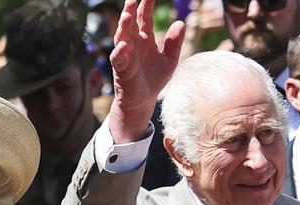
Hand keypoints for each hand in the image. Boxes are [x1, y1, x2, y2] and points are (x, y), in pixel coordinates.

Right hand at [108, 0, 184, 142]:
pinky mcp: (122, 70)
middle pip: (131, 23)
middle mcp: (133, 44)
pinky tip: (124, 45)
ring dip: (123, 27)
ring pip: (122, 38)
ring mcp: (126, 56)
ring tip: (127, 15)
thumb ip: (174, 42)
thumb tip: (181, 23)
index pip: (144, 17)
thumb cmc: (154, 78)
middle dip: (131, 10)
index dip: (146, 5)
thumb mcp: (169, 59)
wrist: (144, 100)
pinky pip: (118, 59)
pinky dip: (119, 52)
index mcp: (144, 39)